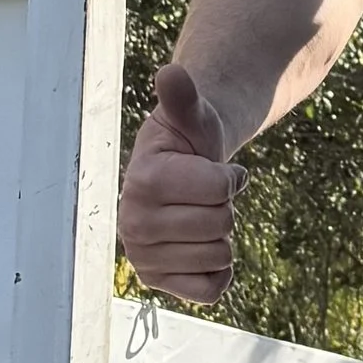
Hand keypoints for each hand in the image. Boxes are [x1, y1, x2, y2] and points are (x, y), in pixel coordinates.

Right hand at [118, 66, 246, 304]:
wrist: (177, 175)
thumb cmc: (188, 144)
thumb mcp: (191, 117)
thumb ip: (183, 97)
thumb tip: (171, 72)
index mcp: (143, 181)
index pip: (221, 191)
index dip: (229, 178)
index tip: (212, 169)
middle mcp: (134, 225)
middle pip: (222, 225)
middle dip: (223, 207)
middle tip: (202, 196)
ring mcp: (142, 257)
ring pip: (220, 257)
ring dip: (220, 237)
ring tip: (197, 217)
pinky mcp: (156, 282)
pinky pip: (211, 291)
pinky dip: (217, 271)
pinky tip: (199, 248)